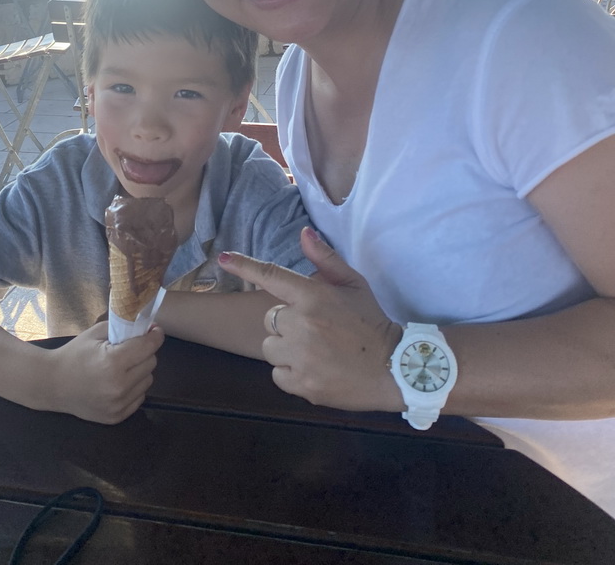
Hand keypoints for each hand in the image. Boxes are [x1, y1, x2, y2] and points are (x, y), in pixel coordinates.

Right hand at [44, 321, 164, 423]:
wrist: (52, 385)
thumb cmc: (74, 355)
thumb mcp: (96, 333)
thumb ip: (123, 328)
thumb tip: (148, 328)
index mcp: (113, 363)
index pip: (148, 347)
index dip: (155, 336)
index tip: (155, 330)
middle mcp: (119, 386)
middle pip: (151, 363)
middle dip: (144, 352)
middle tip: (131, 348)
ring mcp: (118, 405)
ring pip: (148, 380)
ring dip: (140, 371)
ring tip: (123, 367)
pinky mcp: (117, 417)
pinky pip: (140, 397)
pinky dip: (134, 387)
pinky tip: (118, 382)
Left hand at [219, 228, 402, 411]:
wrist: (395, 368)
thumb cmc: (372, 321)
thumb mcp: (354, 284)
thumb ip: (325, 259)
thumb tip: (303, 233)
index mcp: (313, 296)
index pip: (271, 275)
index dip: (244, 265)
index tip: (223, 258)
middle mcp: (301, 324)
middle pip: (270, 319)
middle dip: (287, 323)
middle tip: (315, 330)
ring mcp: (300, 356)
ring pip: (271, 348)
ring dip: (286, 349)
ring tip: (316, 351)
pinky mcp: (302, 385)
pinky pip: (278, 375)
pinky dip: (291, 373)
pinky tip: (315, 370)